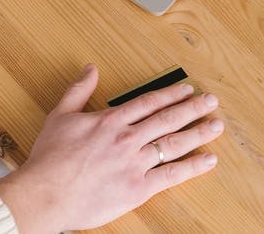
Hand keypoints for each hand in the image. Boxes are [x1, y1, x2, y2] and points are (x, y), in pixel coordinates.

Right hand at [0, 65, 222, 232]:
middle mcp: (127, 139)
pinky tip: (208, 160)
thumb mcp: (60, 116)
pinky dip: (192, 167)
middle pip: (167, 119)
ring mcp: (135, 164)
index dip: (170, 95)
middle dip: (192, 109)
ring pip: (174, 144)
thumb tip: (90, 69)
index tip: (186, 90)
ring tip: (216, 126)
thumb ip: (78, 90)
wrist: (47, 193)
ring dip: (198, 133)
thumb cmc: (50, 159)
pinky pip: (171, 176)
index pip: (148, 103)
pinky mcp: (138, 188)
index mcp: (110, 121)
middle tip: (211, 102)